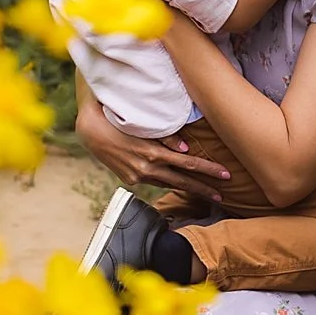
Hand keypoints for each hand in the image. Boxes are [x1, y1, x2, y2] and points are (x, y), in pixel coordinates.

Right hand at [75, 93, 231, 198]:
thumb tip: (187, 149)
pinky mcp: (131, 180)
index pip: (188, 164)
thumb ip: (166, 136)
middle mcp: (146, 169)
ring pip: (170, 184)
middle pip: (183, 180)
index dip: (209, 169)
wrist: (89, 131)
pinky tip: (183, 185)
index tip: (226, 174)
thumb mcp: (143, 124)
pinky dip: (171, 183)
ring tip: (209, 194)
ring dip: (190, 189)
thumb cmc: (119, 119)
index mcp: (151, 154)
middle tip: (224, 195)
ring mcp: (138, 177)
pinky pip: (157, 182)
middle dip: (205, 188)